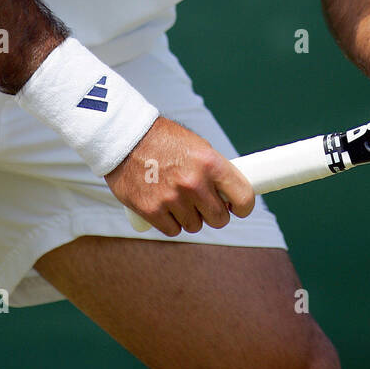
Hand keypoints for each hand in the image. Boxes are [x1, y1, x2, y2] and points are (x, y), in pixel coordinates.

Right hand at [104, 116, 255, 235]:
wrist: (125, 138)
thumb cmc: (163, 140)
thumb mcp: (197, 146)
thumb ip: (214, 171)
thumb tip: (229, 194)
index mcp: (210, 163)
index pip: (243, 196)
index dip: (244, 206)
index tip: (237, 207)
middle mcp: (194, 182)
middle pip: (219, 218)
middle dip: (214, 213)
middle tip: (204, 203)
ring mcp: (172, 198)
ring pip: (195, 226)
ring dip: (189, 217)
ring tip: (178, 198)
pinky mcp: (152, 211)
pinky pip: (173, 230)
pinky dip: (170, 222)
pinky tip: (164, 205)